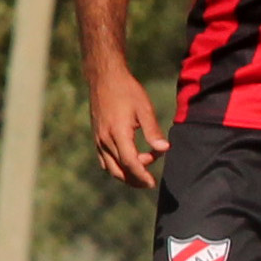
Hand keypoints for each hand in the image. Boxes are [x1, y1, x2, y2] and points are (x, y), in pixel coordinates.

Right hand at [88, 64, 169, 189]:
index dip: (142, 175)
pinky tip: (127, 162)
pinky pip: (104, 159)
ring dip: (125, 174)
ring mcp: (98, 139)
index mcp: (118, 133)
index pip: (130, 162)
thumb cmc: (127, 90)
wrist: (104, 78)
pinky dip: (115, 167)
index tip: (152, 182)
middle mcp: (105, 139)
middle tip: (149, 180)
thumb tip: (164, 149)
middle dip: (135, 179)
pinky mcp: (96, 137)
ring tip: (141, 170)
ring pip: (110, 167)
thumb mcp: (144, 108)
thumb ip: (153, 131)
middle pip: (119, 170)